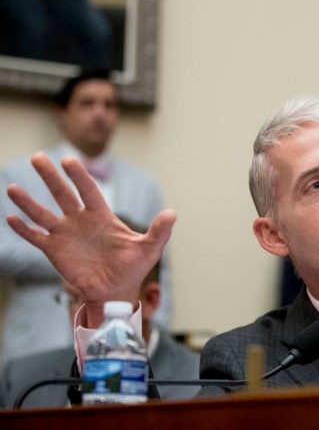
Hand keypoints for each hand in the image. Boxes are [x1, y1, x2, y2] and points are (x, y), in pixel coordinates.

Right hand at [5, 153, 175, 325]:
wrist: (116, 290)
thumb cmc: (133, 267)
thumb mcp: (149, 248)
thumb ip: (159, 230)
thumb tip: (172, 213)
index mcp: (102, 216)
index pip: (88, 190)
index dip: (79, 176)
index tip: (69, 160)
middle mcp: (80, 221)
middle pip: (63, 194)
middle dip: (51, 177)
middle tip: (38, 157)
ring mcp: (65, 235)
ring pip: (43, 214)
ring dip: (28, 202)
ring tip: (12, 188)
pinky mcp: (54, 251)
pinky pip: (36, 237)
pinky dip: (24, 229)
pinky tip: (10, 218)